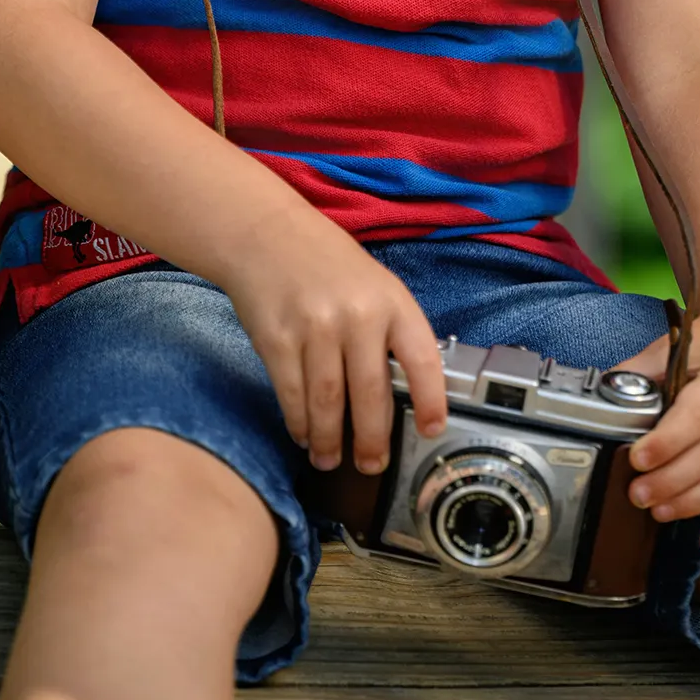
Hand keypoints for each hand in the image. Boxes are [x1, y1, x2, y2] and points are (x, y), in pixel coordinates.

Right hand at [220, 206, 447, 475]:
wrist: (267, 234)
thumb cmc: (328, 263)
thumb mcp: (375, 285)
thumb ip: (390, 333)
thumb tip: (404, 395)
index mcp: (391, 301)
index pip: (422, 359)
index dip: (431, 400)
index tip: (432, 430)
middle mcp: (356, 316)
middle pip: (370, 395)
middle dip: (371, 440)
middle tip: (371, 465)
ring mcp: (314, 328)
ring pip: (327, 403)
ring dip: (329, 441)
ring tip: (329, 459)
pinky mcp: (277, 340)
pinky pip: (292, 395)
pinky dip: (298, 422)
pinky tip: (303, 434)